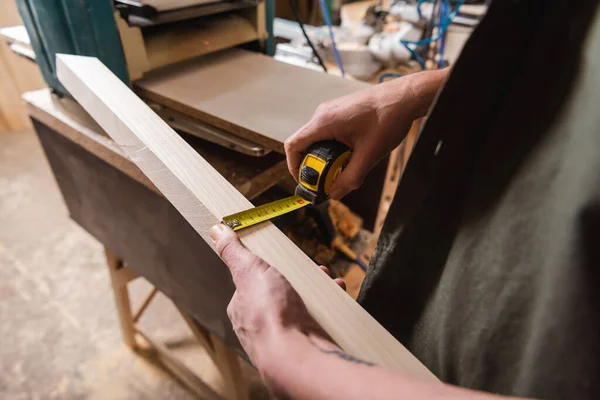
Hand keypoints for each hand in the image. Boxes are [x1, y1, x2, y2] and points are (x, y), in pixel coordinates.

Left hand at [209, 224, 343, 368]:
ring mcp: (284, 336)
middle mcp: (260, 325)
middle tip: (315, 268)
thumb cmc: (269, 314)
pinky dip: (329, 306)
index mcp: (243, 308)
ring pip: (302, 307)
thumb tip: (216, 230)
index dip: (272, 268)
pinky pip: (318, 320)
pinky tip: (337, 295)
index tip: (286, 259)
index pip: (254, 283)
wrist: (296, 354)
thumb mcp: (249, 270)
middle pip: (281, 294)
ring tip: (328, 279)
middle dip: (300, 279)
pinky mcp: (306, 343)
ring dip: (318, 290)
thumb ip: (234, 252)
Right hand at [285, 69, 447, 199]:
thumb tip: (334, 194)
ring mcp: (331, 111)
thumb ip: (350, 178)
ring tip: (343, 168)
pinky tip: (351, 154)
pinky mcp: (339, 112)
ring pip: (316, 139)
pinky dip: (332, 147)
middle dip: (312, 165)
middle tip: (327, 180)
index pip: (293, 146)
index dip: (293, 167)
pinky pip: (327, 133)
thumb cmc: (388, 119)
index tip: (305, 182)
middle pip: (304, 144)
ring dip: (324, 157)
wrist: (405, 96)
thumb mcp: (369, 155)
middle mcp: (322, 114)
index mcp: (324, 122)